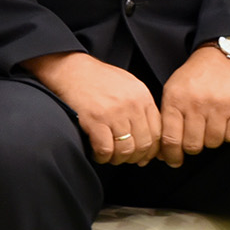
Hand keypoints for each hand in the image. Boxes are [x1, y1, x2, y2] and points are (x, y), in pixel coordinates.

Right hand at [27, 51, 161, 163]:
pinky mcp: (94, 120)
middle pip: (144, 144)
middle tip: (125, 159)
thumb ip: (141, 106)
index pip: (158, 131)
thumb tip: (149, 136)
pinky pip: (105, 149)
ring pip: (126, 150)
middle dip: (135, 158)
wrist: (71, 69)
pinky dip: (102, 157)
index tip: (144, 157)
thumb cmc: (98, 79)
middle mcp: (132, 105)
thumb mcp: (128, 85)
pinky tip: (98, 153)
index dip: (152, 150)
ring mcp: (114, 113)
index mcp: (142, 97)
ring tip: (110, 157)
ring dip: (118, 159)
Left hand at [158, 47, 229, 165]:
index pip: (171, 139)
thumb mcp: (173, 89)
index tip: (174, 161)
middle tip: (195, 140)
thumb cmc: (196, 75)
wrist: (224, 54)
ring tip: (211, 126)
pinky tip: (226, 123)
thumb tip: (162, 152)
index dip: (171, 156)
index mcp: (176, 100)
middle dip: (193, 147)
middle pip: (193, 145)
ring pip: (213, 143)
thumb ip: (167, 118)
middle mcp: (197, 104)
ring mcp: (219, 106)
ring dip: (212, 139)